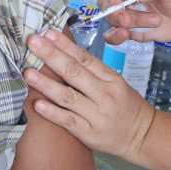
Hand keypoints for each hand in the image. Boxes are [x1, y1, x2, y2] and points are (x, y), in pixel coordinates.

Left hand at [24, 29, 156, 158]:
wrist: (142, 136)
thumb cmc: (125, 106)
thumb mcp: (115, 83)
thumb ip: (92, 71)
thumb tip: (63, 53)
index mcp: (111, 78)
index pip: (85, 58)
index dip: (65, 45)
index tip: (48, 33)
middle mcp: (104, 94)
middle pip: (75, 72)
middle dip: (52, 56)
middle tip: (33, 43)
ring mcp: (97, 114)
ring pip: (68, 96)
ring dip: (47, 84)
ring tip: (29, 73)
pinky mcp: (89, 133)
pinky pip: (68, 121)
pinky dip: (52, 112)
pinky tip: (38, 104)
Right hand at [101, 0, 170, 46]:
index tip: (117, 0)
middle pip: (106, 1)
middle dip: (117, 11)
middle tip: (131, 18)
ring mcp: (126, 12)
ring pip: (112, 18)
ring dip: (130, 23)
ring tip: (155, 21)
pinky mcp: (129, 29)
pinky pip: (113, 34)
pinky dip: (115, 37)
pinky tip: (126, 36)